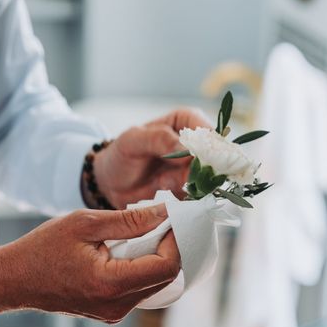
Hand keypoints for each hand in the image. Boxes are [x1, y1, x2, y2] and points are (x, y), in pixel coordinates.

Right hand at [0, 204, 179, 322]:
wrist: (13, 279)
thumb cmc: (43, 248)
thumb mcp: (86, 223)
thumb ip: (130, 220)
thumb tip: (165, 212)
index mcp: (111, 284)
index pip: (166, 267)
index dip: (175, 241)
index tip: (171, 218)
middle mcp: (117, 306)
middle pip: (165, 277)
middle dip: (168, 247)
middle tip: (160, 221)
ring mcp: (114, 313)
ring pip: (154, 284)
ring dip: (155, 257)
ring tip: (141, 233)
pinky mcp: (110, 312)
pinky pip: (139, 290)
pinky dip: (141, 268)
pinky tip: (128, 250)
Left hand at [92, 108, 211, 208]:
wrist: (111, 183)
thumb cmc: (121, 154)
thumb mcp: (133, 140)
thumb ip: (159, 139)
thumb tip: (188, 150)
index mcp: (186, 122)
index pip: (208, 131)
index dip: (210, 147)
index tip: (202, 162)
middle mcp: (196, 144)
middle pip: (215, 158)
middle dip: (207, 172)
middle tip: (189, 182)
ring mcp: (195, 169)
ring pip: (211, 179)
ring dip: (201, 189)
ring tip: (180, 193)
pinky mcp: (191, 189)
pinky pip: (201, 196)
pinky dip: (194, 202)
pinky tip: (181, 204)